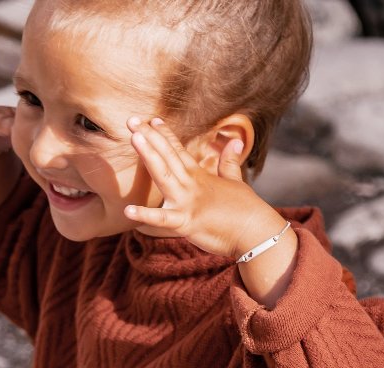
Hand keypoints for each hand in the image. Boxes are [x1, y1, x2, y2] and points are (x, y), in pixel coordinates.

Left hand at [125, 117, 297, 305]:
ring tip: (134, 138)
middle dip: (149, 137)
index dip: (165, 135)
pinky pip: (162, 219)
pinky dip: (146, 215)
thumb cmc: (246, 210)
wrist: (255, 231)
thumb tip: (236, 141)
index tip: (153, 120)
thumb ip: (230, 162)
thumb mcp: (236, 181)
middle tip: (132, 119)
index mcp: (199, 176)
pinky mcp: (186, 222)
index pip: (179, 150)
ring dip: (149, 156)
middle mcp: (191, 184)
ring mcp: (187, 202)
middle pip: (167, 156)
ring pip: (164, 175)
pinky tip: (128, 210)